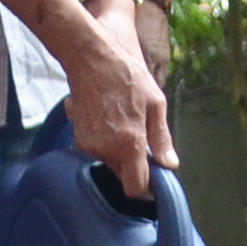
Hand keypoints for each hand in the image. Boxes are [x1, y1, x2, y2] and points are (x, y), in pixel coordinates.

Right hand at [64, 0, 174, 198]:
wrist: (90, 57)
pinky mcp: (77, 136)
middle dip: (133, 164)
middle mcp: (105, 149)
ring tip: (123, 120)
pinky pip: (96, 148)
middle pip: (122, 175)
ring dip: (118, 150)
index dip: (146, 188)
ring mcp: (88, 143)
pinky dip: (104, 140)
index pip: (135, 187)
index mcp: (128, 143)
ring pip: (109, 161)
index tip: (153, 181)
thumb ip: (161, 139)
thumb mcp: (155, 103)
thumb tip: (169, 164)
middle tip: (141, 139)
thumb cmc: (127, 75)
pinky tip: (108, 117)